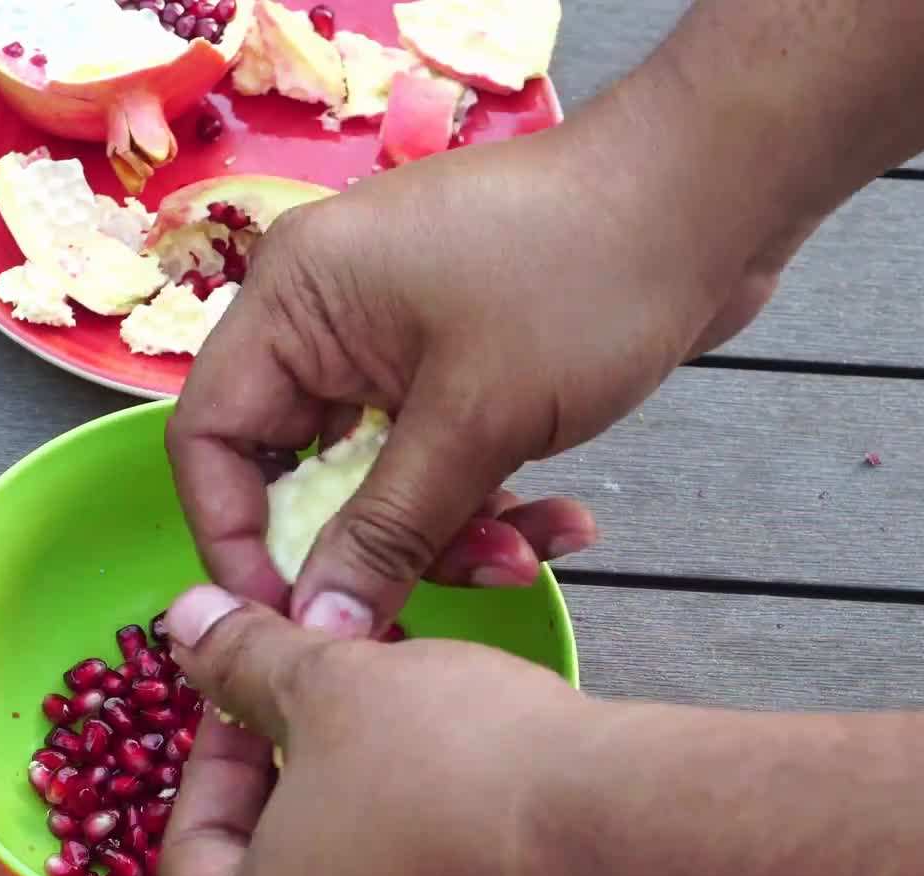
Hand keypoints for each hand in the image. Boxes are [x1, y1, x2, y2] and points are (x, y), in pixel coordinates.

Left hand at [157, 586, 683, 875]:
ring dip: (383, 839)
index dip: (216, 757)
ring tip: (421, 755)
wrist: (635, 847)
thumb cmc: (465, 783)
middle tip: (331, 725)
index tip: (250, 704)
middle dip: (302, 798)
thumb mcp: (333, 687)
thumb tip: (195, 626)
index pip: (189, 856)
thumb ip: (246, 663)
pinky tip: (491, 815)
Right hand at [167, 81, 813, 634]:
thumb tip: (318, 629)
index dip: (237, 538)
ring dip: (447, 534)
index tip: (294, 616)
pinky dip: (489, 498)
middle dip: (369, 547)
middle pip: (299, 470)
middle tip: (430, 603)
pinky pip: (440, 456)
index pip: (209, 438)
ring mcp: (394, 338)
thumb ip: (386, 533)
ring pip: (380, 478)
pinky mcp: (458, 361)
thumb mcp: (475, 422)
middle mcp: (326, 318)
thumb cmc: (581, 279)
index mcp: (293, 302)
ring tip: (529, 557)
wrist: (713, 197)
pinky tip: (565, 525)